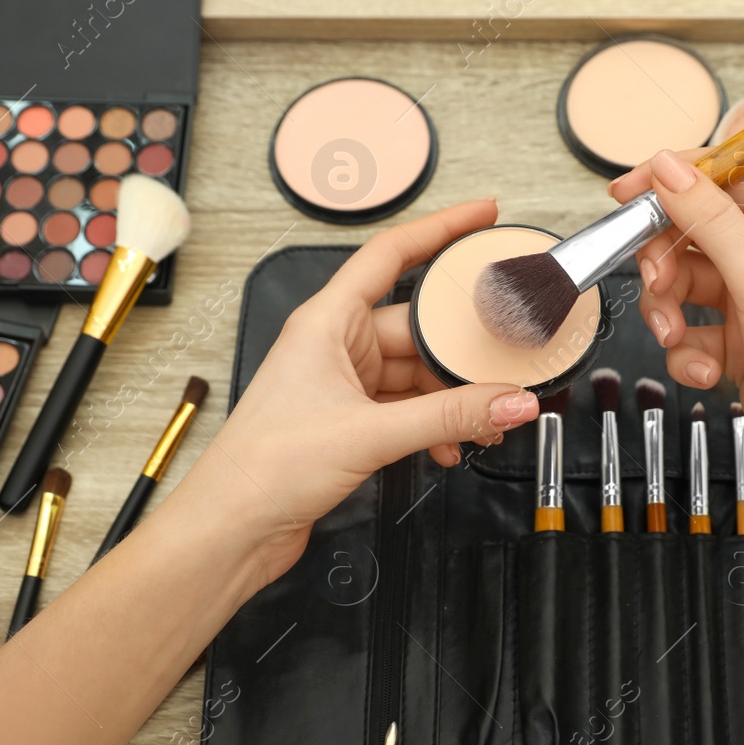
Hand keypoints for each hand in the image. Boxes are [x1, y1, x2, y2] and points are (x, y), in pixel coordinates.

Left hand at [160, 200, 539, 589]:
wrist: (233, 528)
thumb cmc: (264, 468)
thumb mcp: (370, 433)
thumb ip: (449, 416)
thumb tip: (510, 400)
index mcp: (326, 322)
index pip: (391, 254)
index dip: (440, 229)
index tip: (481, 215)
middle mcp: (334, 346)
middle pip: (417, 327)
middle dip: (462, 349)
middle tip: (507, 354)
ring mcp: (342, 384)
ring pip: (417, 374)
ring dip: (453, 397)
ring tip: (486, 419)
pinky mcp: (349, 422)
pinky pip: (408, 409)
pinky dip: (435, 425)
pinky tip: (450, 447)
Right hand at [610, 149, 743, 501]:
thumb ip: (711, 220)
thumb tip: (671, 168)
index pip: (724, 178)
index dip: (675, 180)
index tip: (629, 192)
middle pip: (692, 233)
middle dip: (663, 259)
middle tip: (656, 281)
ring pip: (681, 285)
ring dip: (668, 311)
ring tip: (675, 335)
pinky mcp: (734, 345)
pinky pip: (688, 333)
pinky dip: (686, 353)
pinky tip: (706, 372)